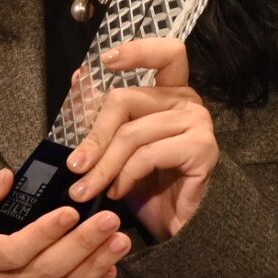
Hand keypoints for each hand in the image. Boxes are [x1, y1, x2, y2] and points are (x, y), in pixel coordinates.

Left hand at [64, 36, 218, 240]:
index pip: (168, 53)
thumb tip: (79, 77)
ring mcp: (198, 124)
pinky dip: (126, 176)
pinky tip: (118, 192)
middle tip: (76, 168)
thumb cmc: (146, 184)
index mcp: (171, 92)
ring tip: (89, 189)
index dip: (139, 51)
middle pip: (126, 98)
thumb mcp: (118, 146)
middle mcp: (188, 102)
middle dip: (94, 137)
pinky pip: (148, 154)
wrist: (173, 226)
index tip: (107, 60)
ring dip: (104, 166)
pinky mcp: (202, 149)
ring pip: (132, 132)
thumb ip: (103, 113)